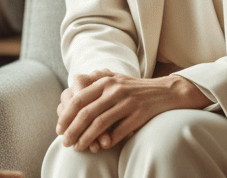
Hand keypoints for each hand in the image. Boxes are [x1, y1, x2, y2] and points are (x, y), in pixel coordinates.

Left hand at [55, 70, 210, 152]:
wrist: (166, 91)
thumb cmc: (135, 89)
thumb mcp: (115, 79)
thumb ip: (95, 82)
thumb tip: (72, 92)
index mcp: (106, 80)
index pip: (79, 98)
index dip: (66, 115)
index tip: (60, 128)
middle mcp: (115, 89)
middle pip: (86, 112)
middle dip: (73, 129)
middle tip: (65, 142)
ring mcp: (128, 101)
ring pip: (100, 123)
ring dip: (87, 138)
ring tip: (79, 148)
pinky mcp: (140, 113)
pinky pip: (120, 130)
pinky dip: (109, 140)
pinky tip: (102, 147)